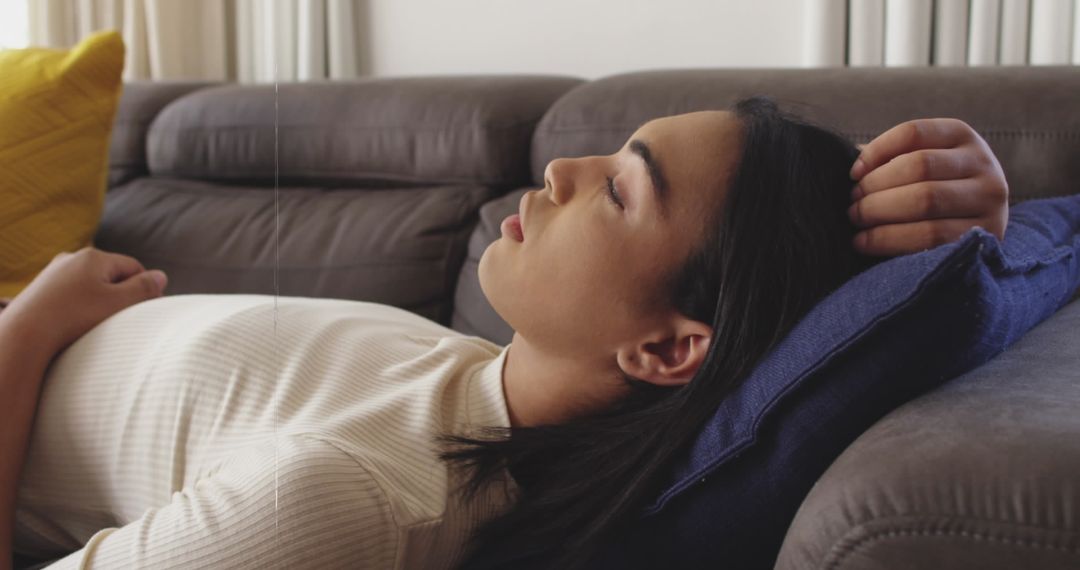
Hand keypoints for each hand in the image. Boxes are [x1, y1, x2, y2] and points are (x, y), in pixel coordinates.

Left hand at [1, 247, 166, 354]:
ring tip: (98, 323)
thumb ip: (143, 289)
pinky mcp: (39, 288)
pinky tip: (76, 323)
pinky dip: (79, 305)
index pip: (133, 266)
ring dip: (99, 300)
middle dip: (121, 293)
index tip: (148, 308)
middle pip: (110, 274)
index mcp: (94, 256)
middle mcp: (71, 258)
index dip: (144, 286)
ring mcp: (52, 272)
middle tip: (124, 317)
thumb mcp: (118, 303)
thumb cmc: (74, 317)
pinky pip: (70, 293)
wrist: (23, 334)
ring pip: (89, 284)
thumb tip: (162, 276)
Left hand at [847, 118, 1008, 255]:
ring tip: (856, 221)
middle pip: (919, 167)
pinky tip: (866, 242)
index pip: (913, 133)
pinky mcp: (986, 234)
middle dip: (875, 188)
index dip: (876, 152)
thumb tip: (851, 164)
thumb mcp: (919, 163)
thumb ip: (890, 159)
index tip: (853, 175)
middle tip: (851, 205)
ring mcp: (989, 198)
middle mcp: (983, 162)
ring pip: (926, 201)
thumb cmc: (932, 188)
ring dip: (880, 213)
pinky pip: (931, 237)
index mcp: (961, 136)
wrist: (976, 226)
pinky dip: (890, 239)